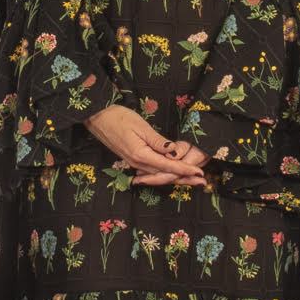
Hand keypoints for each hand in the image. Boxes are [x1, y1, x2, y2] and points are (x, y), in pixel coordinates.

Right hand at [84, 105, 208, 190]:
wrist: (97, 117)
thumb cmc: (118, 118)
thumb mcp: (141, 127)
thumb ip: (158, 142)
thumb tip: (175, 152)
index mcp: (140, 155)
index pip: (168, 166)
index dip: (185, 170)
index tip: (200, 173)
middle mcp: (137, 163)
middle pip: (165, 174)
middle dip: (185, 178)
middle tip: (202, 182)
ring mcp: (134, 163)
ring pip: (159, 174)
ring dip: (176, 177)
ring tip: (192, 179)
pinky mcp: (132, 159)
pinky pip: (152, 170)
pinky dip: (165, 172)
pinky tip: (173, 173)